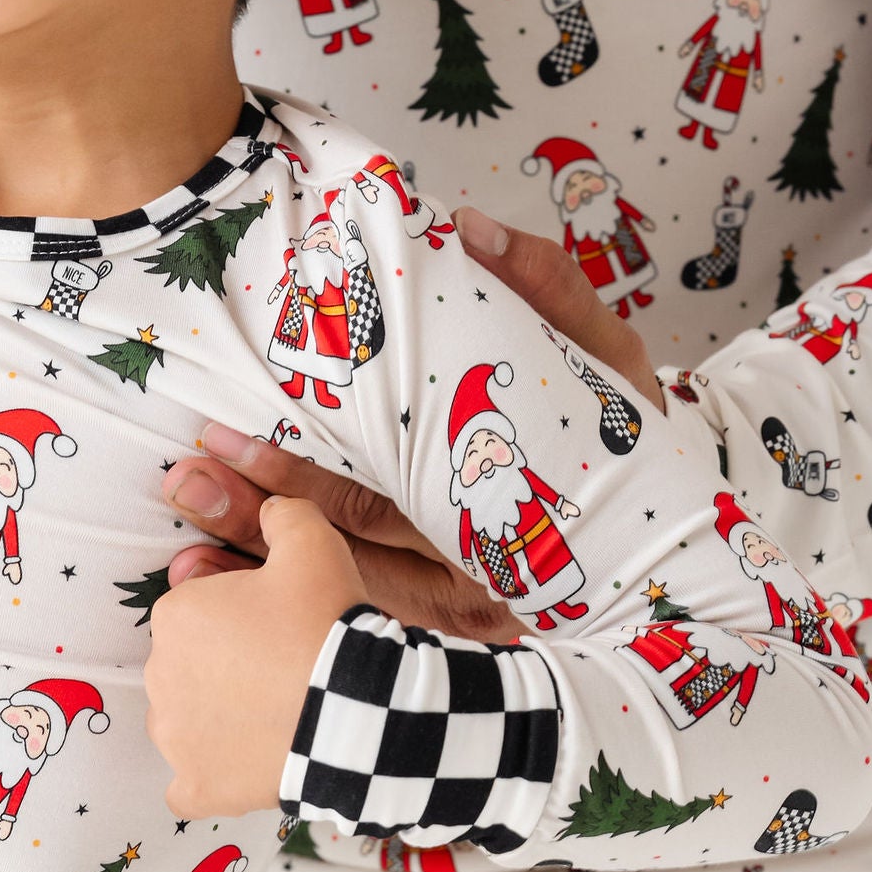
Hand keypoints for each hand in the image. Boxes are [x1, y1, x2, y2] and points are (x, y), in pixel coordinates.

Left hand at [145, 496, 363, 816]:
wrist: (357, 710)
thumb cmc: (326, 623)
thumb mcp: (312, 542)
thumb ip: (283, 514)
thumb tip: (272, 507)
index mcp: (177, 615)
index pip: (200, 609)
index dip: (244, 614)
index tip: (282, 624)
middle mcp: (160, 675)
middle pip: (192, 664)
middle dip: (228, 665)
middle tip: (285, 669)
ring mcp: (175, 737)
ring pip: (188, 720)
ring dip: (219, 718)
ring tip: (277, 715)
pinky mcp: (196, 786)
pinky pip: (190, 784)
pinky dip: (212, 776)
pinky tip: (245, 765)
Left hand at [162, 203, 663, 637]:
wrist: (687, 550)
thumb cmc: (638, 445)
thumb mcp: (614, 362)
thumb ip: (552, 292)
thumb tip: (474, 229)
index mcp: (506, 498)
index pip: (379, 485)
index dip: (296, 466)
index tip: (226, 432)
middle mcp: (480, 572)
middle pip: (348, 548)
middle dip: (257, 516)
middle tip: (186, 478)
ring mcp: (462, 617)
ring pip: (344, 598)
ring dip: (259, 568)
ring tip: (185, 540)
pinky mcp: (451, 642)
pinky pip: (357, 634)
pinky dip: (286, 616)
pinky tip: (225, 591)